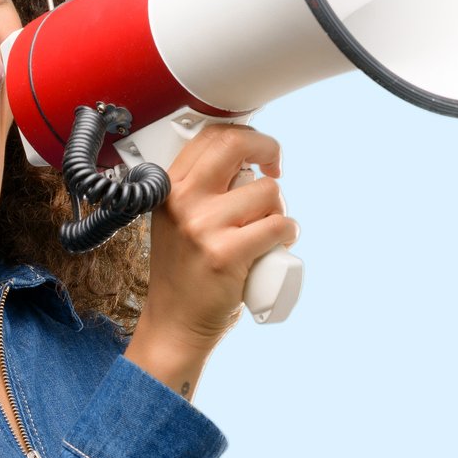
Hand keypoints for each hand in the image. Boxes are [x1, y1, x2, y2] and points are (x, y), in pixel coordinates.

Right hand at [124, 122, 296, 394]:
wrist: (175, 321)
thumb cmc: (185, 271)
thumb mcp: (178, 218)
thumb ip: (199, 188)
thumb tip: (246, 160)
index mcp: (169, 187)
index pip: (212, 136)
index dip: (246, 137)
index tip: (259, 155)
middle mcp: (181, 200)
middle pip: (235, 145)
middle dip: (267, 149)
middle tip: (275, 169)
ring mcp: (202, 226)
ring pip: (268, 191)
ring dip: (279, 209)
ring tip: (266, 230)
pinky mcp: (226, 253)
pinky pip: (278, 225)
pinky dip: (288, 233)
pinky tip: (278, 244)